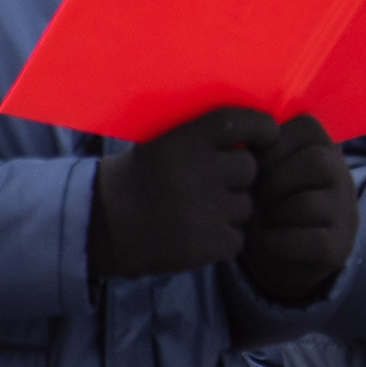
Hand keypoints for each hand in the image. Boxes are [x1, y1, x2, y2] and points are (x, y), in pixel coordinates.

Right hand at [89, 106, 273, 278]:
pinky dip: (220, 241)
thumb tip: (256, 137)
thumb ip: (205, 141)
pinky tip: (193, 237)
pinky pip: (236, 238)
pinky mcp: (209, 243)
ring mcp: (207, 209)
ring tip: (193, 213)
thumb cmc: (137, 181)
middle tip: (207, 187)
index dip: (261, 128)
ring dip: (227, 212)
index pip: (240, 123)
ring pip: (245, 206)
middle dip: (236, 178)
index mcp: (185, 141)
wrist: (98, 227)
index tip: (267, 136)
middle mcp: (199, 171)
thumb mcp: (163, 146)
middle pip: (248, 169)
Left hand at [237, 113, 357, 302]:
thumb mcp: (269, 166)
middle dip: (273, 180)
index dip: (271, 145)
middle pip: (315, 162)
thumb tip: (235, 141)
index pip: (307, 127)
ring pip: (309, 203)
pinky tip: (268, 239)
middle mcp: (343, 176)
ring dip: (274, 213)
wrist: (292, 251)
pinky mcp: (339, 245)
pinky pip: (312, 241)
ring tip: (262, 219)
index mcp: (325, 147)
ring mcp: (344, 212)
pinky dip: (281, 241)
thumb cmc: (272, 197)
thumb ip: (260, 147)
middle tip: (254, 195)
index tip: (254, 164)